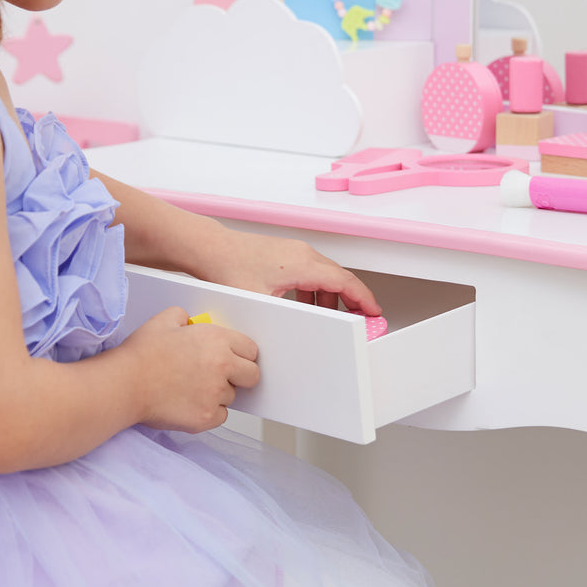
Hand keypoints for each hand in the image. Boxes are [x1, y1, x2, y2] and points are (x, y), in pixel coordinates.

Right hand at [121, 306, 259, 432]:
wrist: (123, 384)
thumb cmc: (141, 353)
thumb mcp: (165, 319)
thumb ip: (186, 317)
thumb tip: (191, 323)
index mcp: (217, 340)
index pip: (251, 349)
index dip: (241, 354)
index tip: (234, 358)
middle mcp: (221, 367)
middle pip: (252, 376)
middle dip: (241, 375)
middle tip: (222, 375)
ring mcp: (214, 395)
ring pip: (232, 396)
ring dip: (219, 393)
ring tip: (193, 387)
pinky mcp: (205, 418)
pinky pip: (220, 416)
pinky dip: (209, 412)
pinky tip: (190, 402)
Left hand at [204, 229, 381, 314]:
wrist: (211, 249)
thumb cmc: (229, 268)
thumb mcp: (262, 303)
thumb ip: (289, 319)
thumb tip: (302, 337)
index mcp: (302, 263)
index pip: (345, 281)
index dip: (364, 298)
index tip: (375, 312)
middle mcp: (302, 253)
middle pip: (339, 278)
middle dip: (351, 300)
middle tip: (359, 320)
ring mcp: (294, 251)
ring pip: (324, 275)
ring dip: (329, 297)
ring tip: (327, 317)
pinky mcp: (286, 254)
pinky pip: (310, 272)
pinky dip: (314, 289)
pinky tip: (305, 304)